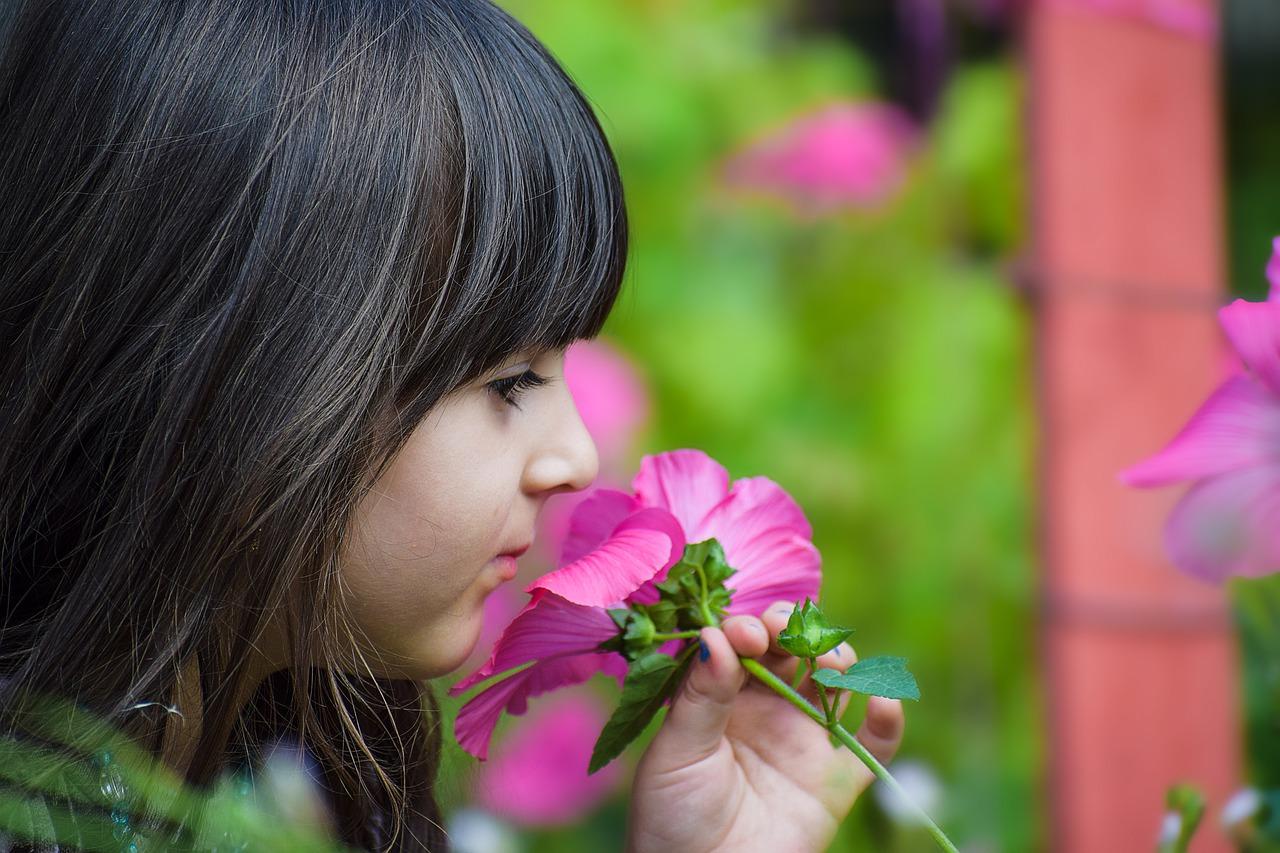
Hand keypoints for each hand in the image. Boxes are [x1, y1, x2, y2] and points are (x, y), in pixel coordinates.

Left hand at [625, 600, 904, 852]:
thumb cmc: (672, 817)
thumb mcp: (677, 752)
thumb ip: (700, 694)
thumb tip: (715, 635)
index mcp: (721, 695)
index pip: (743, 643)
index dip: (749, 629)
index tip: (747, 635)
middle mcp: (765, 710)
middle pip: (792, 651)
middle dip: (794, 631)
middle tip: (786, 634)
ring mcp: (803, 742)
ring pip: (834, 684)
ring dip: (839, 660)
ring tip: (829, 663)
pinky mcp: (835, 782)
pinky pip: (873, 747)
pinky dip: (887, 721)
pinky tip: (884, 701)